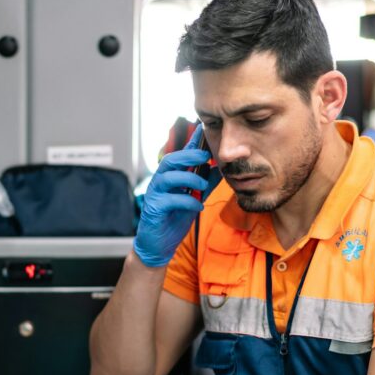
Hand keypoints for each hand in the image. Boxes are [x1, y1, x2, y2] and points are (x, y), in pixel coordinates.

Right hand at [133, 124, 211, 266]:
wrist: (159, 245)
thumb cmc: (174, 219)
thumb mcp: (194, 198)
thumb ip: (205, 183)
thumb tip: (220, 169)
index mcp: (169, 176)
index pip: (179, 154)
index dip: (190, 142)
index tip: (202, 129)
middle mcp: (159, 182)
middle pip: (170, 160)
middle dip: (189, 155)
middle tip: (206, 156)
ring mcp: (154, 195)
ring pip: (168, 177)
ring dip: (189, 178)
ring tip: (203, 184)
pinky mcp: (153, 209)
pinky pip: (170, 199)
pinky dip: (187, 200)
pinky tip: (198, 205)